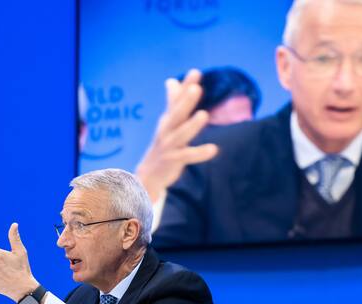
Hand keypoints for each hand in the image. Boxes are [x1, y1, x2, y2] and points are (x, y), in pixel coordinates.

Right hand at [135, 69, 218, 202]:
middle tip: (196, 88)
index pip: (177, 100)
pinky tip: (214, 149)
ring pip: (180, 134)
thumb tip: (171, 80)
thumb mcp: (168, 122)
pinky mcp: (172, 161)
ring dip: (192, 125)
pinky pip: (187, 156)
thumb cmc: (163, 144)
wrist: (148, 173)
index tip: (196, 71)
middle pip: (176, 114)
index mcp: (168, 119)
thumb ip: (172, 102)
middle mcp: (167, 130)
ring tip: (204, 114)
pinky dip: (199, 153)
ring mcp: (169, 145)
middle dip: (185, 101)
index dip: (186, 86)